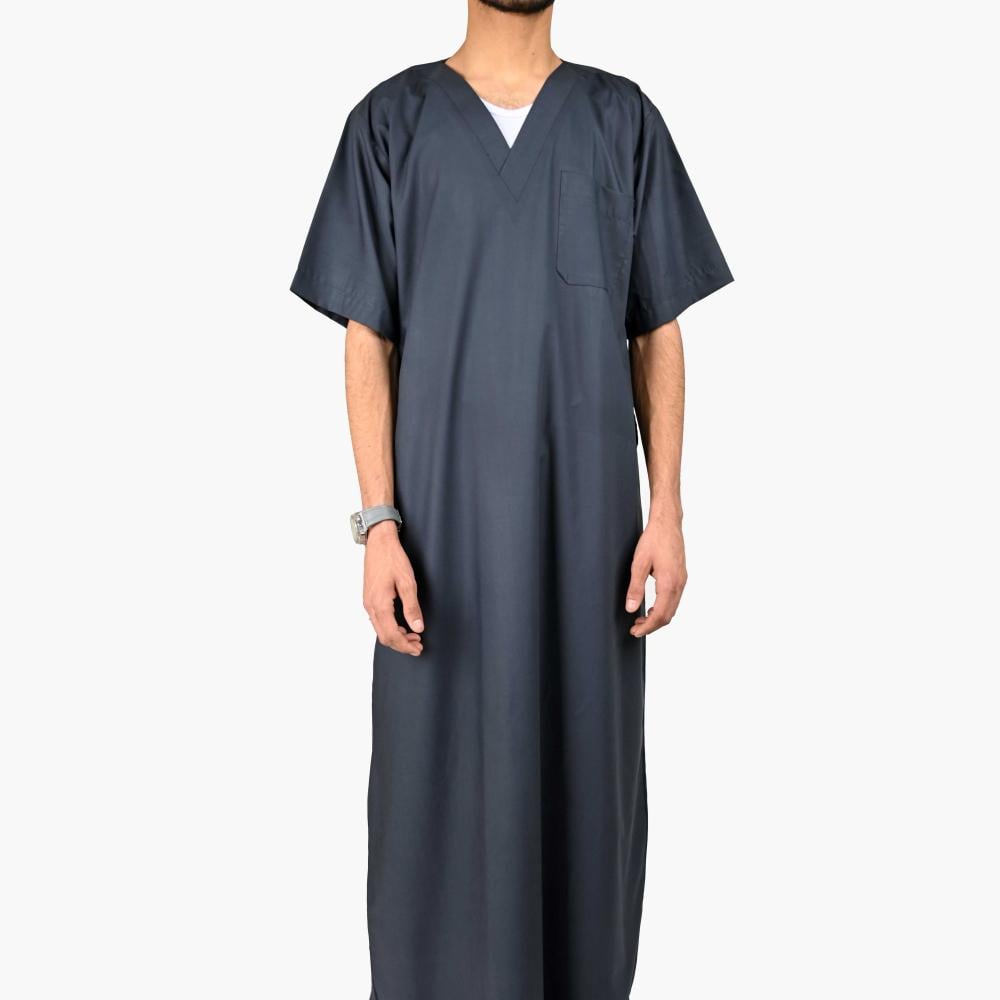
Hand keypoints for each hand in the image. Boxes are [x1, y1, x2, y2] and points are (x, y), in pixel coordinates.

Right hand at [362, 522, 423, 655]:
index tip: (418, 648)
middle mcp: (370, 606)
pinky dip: (390, 628)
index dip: (405, 646)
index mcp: (380, 604)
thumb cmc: (393, 559)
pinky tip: (402, 625)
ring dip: (396, 637)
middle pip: (384, 637)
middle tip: (418, 646)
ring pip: (380, 630)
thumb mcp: (408, 582)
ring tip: (413, 636)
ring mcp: (368, 603)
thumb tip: (418, 627)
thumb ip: (412, 607)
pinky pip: (378, 621)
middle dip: (401, 645)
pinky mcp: (369, 598)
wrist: (379, 542)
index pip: (392, 636)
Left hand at [625, 517, 686, 637]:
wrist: (667, 522)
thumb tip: (630, 608)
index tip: (635, 632)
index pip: (660, 615)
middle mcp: (679, 584)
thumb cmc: (653, 539)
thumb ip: (635, 587)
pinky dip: (663, 608)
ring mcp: (682, 580)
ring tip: (641, 620)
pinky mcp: (681, 576)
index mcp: (669, 583)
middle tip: (635, 629)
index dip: (647, 627)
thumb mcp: (639, 563)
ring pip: (672, 608)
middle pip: (668, 615)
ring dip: (658, 617)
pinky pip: (674, 599)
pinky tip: (651, 606)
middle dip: (652, 626)